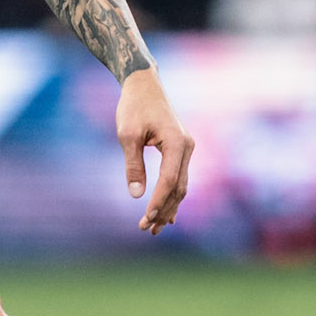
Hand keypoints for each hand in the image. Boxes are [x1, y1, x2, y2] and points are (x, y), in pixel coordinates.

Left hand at [116, 67, 193, 234]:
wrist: (143, 85)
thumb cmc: (134, 107)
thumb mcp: (127, 135)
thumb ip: (133, 165)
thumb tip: (136, 195)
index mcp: (177, 143)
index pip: (169, 181)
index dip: (157, 202)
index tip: (145, 219)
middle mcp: (187, 148)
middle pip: (179, 188)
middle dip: (163, 211)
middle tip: (146, 230)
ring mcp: (187, 149)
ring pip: (181, 186)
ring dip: (168, 207)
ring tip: (154, 228)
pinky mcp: (180, 150)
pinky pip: (179, 178)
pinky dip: (172, 196)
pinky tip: (167, 215)